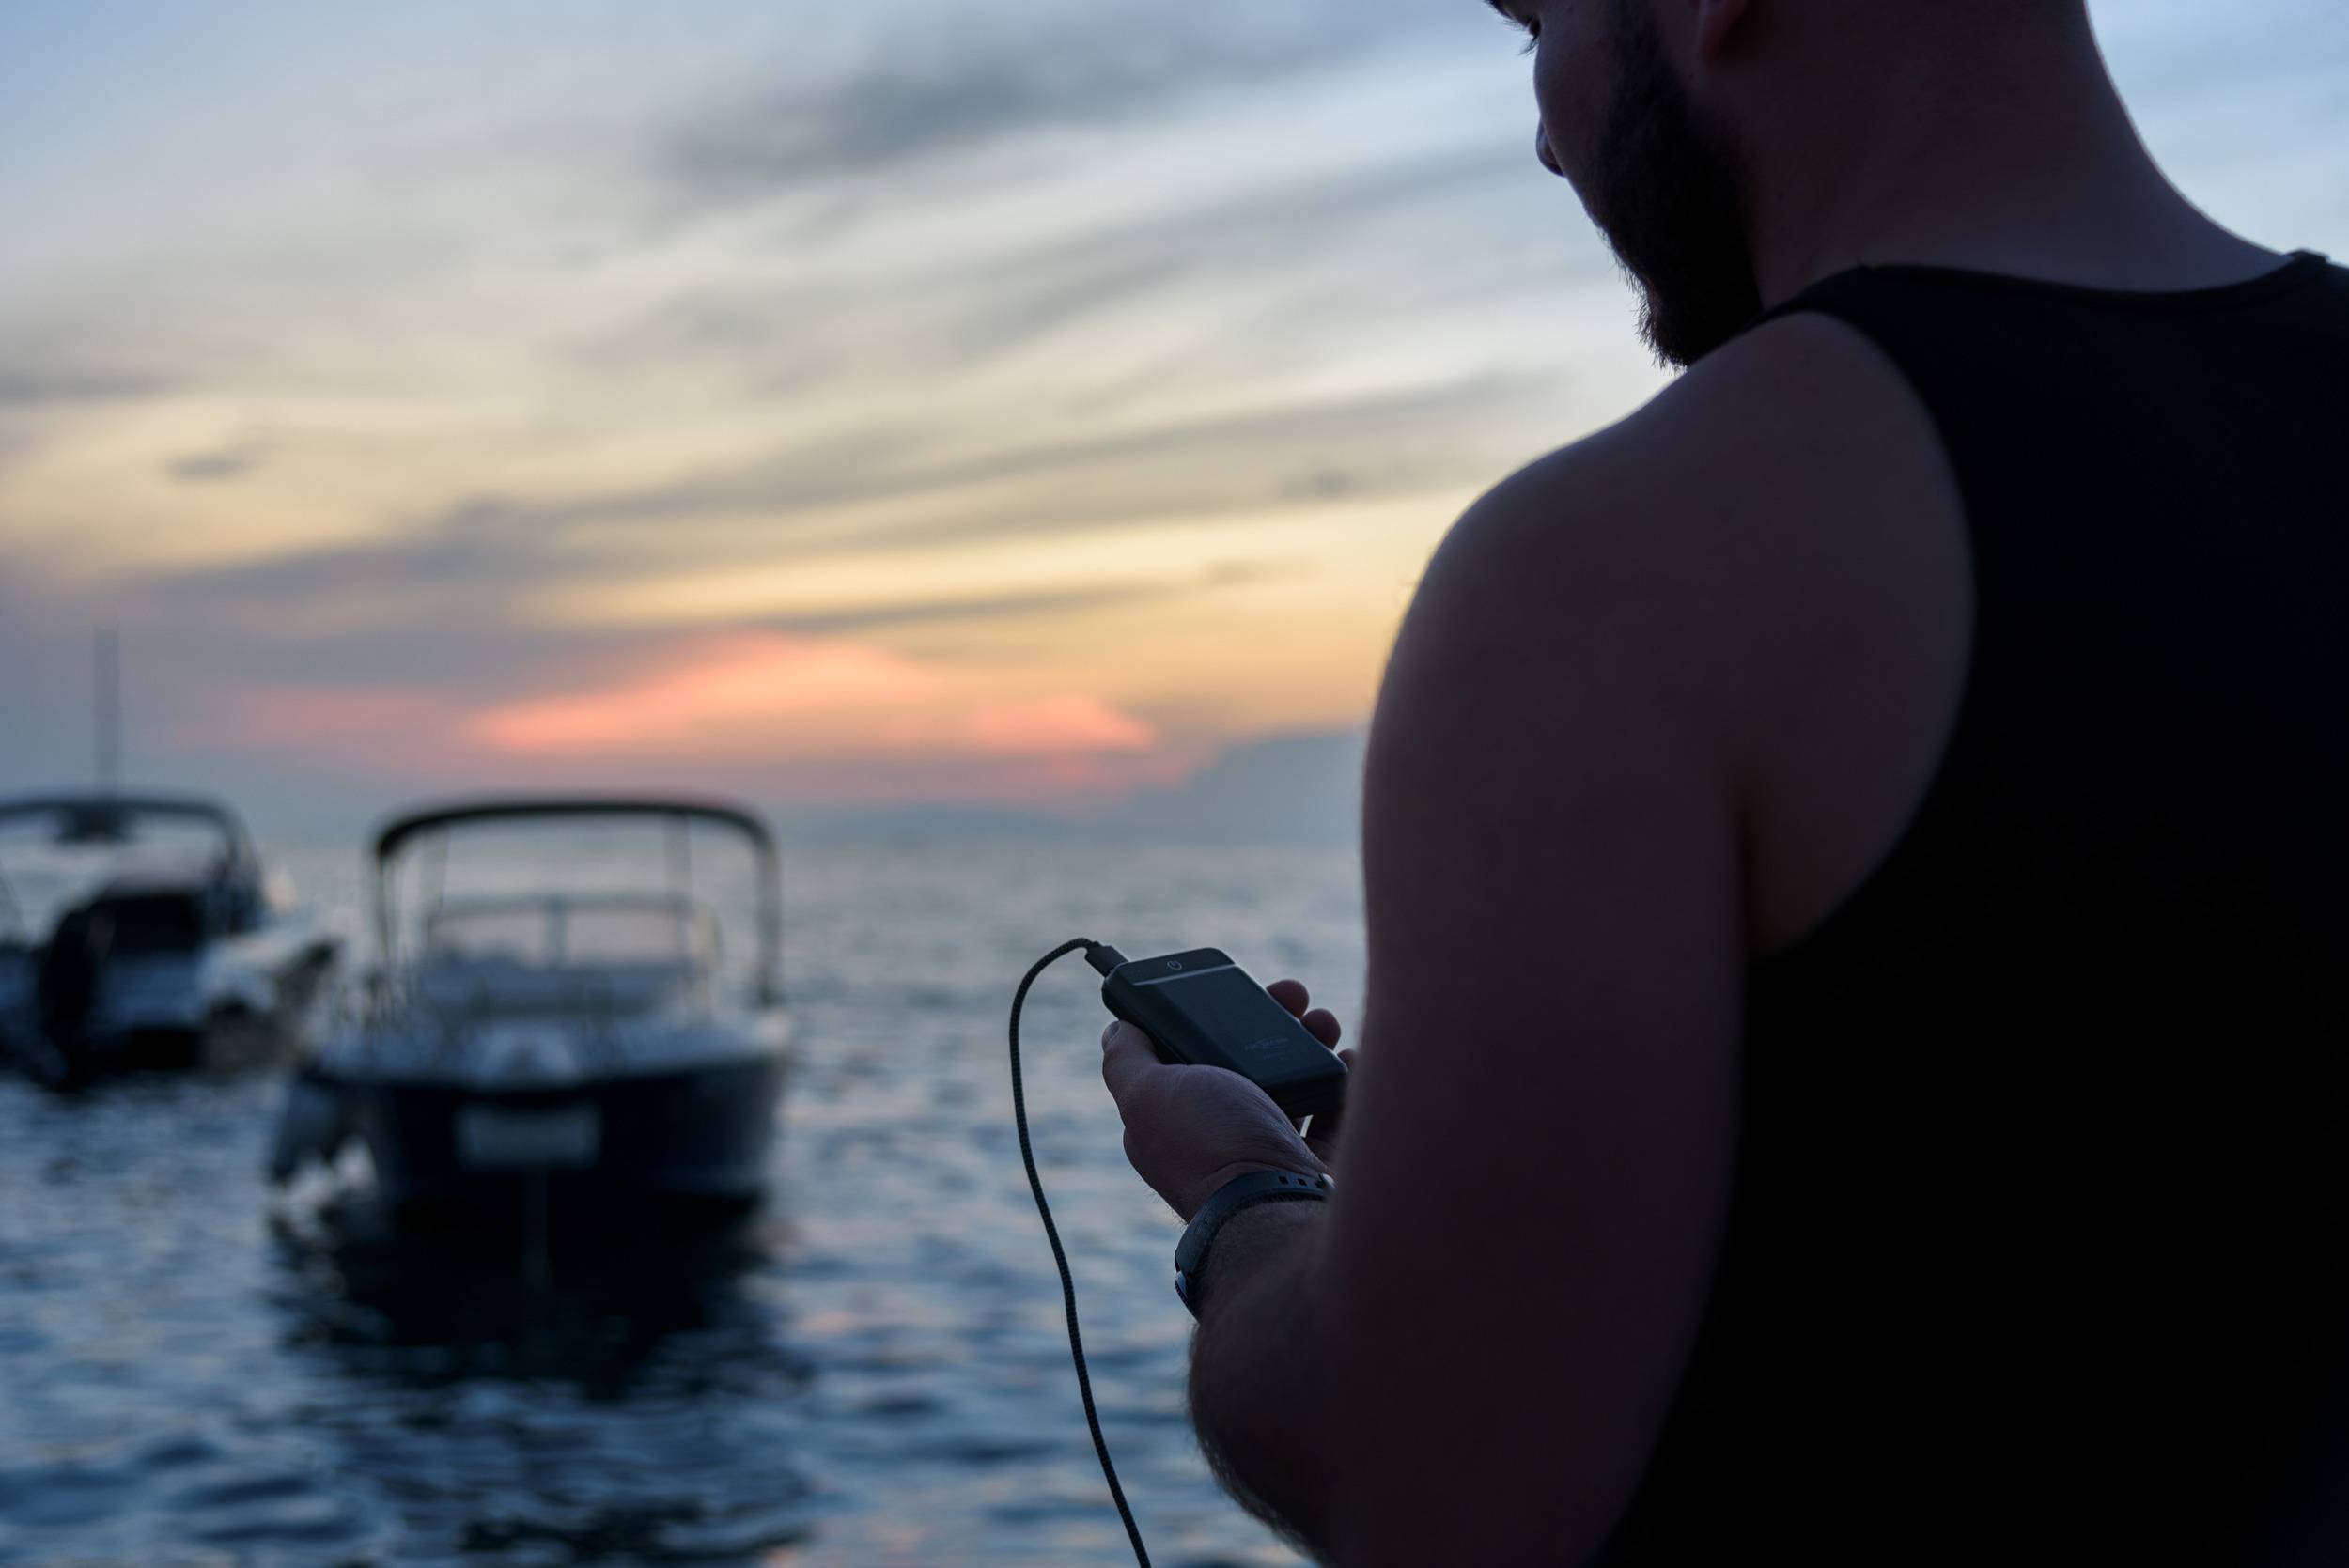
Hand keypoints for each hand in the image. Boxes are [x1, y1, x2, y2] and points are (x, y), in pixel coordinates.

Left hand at [1100, 978, 1354, 1219]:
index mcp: (1171, 1120)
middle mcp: (1214, 1136)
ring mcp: (1263, 1151)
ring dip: (1309, 1043)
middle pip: (1241, 1064)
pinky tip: (1347, 1058)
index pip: (1183, 1056)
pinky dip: (1340, 1081)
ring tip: (1325, 1022)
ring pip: (1288, 1082)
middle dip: (1268, 1022)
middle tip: (1293, 996)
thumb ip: (1126, 1060)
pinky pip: (1329, 1112)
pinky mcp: (1309, 1163)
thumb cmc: (1210, 1145)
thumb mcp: (1149, 1093)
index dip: (1205, 1018)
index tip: (1231, 989)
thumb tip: (1117, 1027)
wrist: (1279, 1204)